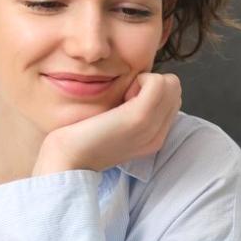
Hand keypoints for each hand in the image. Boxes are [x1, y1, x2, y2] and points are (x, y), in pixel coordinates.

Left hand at [33, 72, 180, 176]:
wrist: (66, 161)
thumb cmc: (81, 139)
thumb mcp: (115, 127)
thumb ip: (132, 111)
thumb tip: (138, 86)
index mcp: (154, 139)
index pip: (172, 99)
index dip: (149, 91)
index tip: (124, 103)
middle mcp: (158, 135)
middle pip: (174, 89)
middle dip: (150, 85)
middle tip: (123, 100)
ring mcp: (152, 127)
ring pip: (171, 83)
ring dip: (145, 81)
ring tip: (122, 98)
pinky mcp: (140, 117)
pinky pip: (158, 82)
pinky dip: (141, 79)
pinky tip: (121, 94)